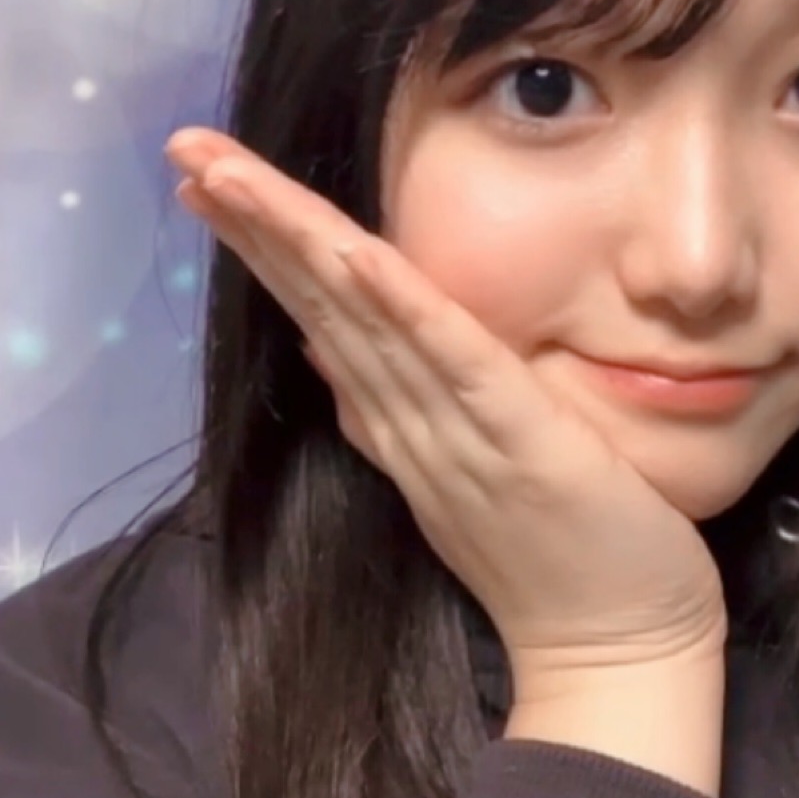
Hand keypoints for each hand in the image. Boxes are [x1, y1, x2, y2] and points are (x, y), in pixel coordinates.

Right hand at [165, 127, 728, 685]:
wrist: (614, 653)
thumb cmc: (554, 555)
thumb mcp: (457, 468)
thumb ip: (392, 410)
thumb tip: (327, 352)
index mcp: (396, 420)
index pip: (315, 312)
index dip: (261, 244)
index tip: (207, 179)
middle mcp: (406, 421)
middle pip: (316, 302)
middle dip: (251, 221)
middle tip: (184, 144)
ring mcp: (454, 433)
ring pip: (361, 320)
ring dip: (295, 242)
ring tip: (230, 175)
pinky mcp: (518, 440)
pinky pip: (452, 362)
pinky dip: (400, 308)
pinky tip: (356, 254)